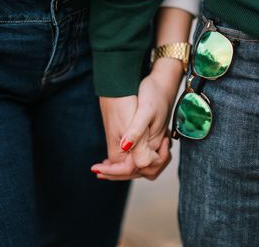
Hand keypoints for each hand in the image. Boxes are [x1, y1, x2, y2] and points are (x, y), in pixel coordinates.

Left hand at [92, 59, 182, 179]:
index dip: (115, 171)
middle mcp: (154, 146)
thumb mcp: (145, 111)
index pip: (134, 167)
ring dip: (123, 171)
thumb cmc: (154, 94)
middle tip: (98, 171)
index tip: (96, 169)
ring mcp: (153, 143)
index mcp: (153, 142)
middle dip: (118, 174)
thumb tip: (124, 148)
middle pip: (137, 171)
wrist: (162, 84)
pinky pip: (139, 157)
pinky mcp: (150, 138)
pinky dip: (127, 162)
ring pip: (139, 167)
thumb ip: (137, 132)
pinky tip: (115, 158)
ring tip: (105, 167)